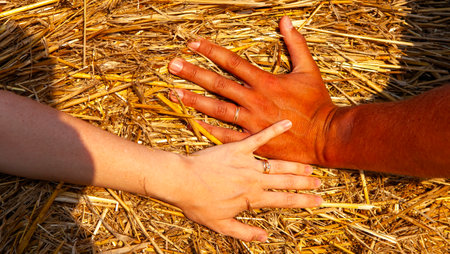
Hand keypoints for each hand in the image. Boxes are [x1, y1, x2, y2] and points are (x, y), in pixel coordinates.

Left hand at [168, 16, 336, 165]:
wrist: (326, 137)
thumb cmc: (318, 103)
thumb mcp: (309, 69)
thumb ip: (296, 44)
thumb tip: (286, 20)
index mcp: (265, 82)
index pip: (232, 62)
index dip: (211, 51)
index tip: (193, 43)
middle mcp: (254, 100)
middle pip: (218, 83)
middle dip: (193, 73)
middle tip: (172, 65)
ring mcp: (251, 121)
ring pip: (217, 108)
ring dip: (195, 100)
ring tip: (174, 93)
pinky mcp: (253, 140)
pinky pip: (227, 135)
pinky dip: (210, 128)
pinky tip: (193, 122)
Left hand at [174, 120, 321, 241]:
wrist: (182, 181)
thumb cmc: (198, 204)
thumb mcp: (221, 225)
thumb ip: (245, 232)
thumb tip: (265, 238)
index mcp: (252, 199)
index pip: (284, 201)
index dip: (304, 201)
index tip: (319, 201)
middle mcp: (255, 180)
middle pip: (286, 181)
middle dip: (305, 183)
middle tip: (320, 183)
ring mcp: (247, 163)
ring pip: (278, 164)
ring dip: (296, 165)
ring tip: (310, 167)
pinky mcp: (238, 148)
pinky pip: (259, 138)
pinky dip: (274, 130)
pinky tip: (288, 123)